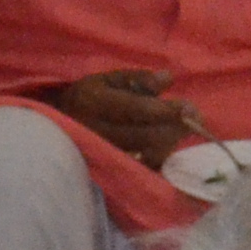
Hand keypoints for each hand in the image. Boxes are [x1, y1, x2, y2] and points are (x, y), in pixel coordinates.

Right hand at [25, 69, 210, 171]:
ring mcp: (101, 154)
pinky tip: (167, 146)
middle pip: (144, 135)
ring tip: (182, 128)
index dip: (165, 110)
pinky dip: (158, 158)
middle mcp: (96, 130)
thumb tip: (168, 78)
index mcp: (94, 102)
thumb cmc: (85, 98)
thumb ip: (137, 79)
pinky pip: (139, 168)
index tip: (189, 107)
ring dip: (169, 142)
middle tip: (195, 117)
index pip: (135, 109)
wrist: (55, 127)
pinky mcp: (107, 170)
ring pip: (144, 154)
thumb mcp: (105, 80)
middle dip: (173, 126)